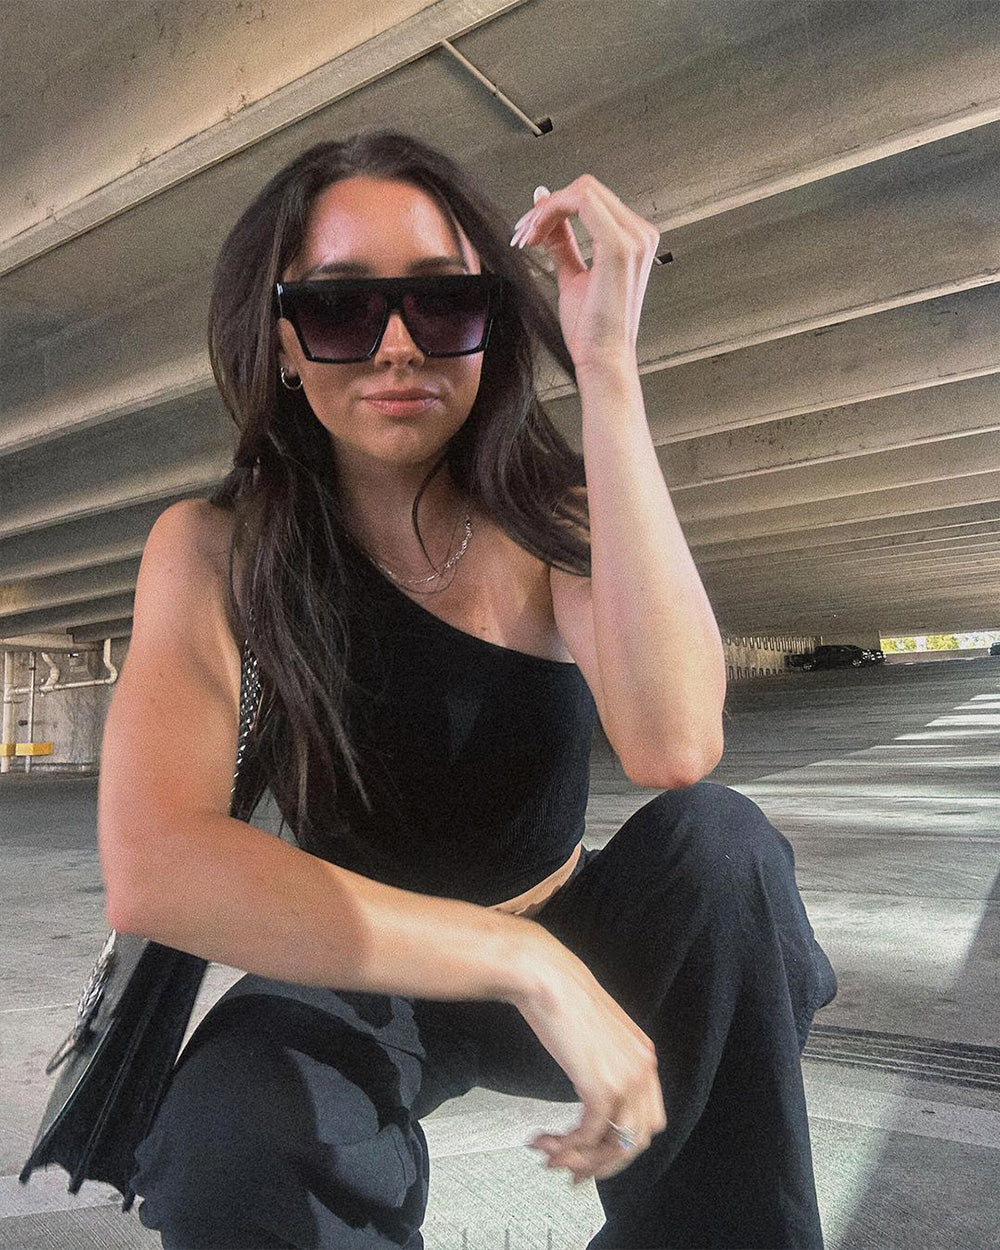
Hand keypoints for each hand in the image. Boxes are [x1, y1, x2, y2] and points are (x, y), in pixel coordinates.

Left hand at [509, 176, 660, 375]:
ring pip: (582, 191)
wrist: (603, 358)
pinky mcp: (620, 245)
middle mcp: (639, 234)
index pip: (591, 200)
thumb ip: (563, 241)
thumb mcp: (573, 274)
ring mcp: (633, 238)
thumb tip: (546, 212)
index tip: (530, 230)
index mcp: (633, 239)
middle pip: (586, 189)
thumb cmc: (593, 329)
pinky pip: (581, 203)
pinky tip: (535, 236)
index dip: (554, 207)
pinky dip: (550, 213)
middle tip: (523, 232)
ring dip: (545, 210)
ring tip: (527, 237)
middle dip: (546, 207)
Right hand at [510, 924, 666, 1184]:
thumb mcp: (597, 1035)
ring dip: (582, 1159)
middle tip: (572, 1171)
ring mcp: (627, 1080)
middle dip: (603, 1162)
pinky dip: (567, 1146)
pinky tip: (543, 1141)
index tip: (591, 1155)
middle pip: (637, 1139)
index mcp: (645, 1056)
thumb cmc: (562, 998)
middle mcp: (644, 1070)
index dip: (620, 1145)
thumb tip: (593, 1096)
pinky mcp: (601, 1086)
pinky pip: (589, 1134)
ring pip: (616, 1145)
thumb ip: (605, 1063)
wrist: (545, 977)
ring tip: (550, 1159)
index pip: (647, 1119)